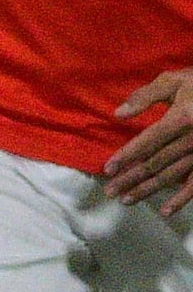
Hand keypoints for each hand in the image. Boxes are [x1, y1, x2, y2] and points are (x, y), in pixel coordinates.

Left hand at [111, 72, 192, 219]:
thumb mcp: (175, 80)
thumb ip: (146, 96)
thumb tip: (118, 114)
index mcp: (182, 119)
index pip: (148, 141)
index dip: (127, 156)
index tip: (107, 168)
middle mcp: (192, 139)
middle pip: (156, 162)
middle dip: (131, 178)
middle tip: (109, 191)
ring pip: (172, 175)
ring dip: (148, 189)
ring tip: (126, 200)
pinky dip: (182, 199)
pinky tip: (166, 211)